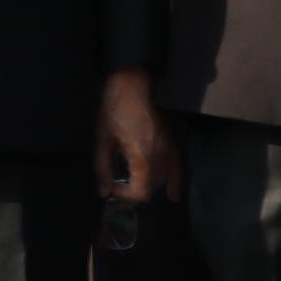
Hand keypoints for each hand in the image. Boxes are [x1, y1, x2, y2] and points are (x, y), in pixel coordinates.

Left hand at [93, 68, 178, 204]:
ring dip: (147, 187)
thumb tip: (104, 192)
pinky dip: (174, 182)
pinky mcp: (172, 142)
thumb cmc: (114, 107)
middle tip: (117, 191)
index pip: (141, 192)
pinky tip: (172, 195)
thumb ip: (103, 168)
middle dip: (134, 193)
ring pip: (162, 179)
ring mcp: (169, 148)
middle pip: (152, 187)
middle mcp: (160, 155)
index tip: (111, 190)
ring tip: (131, 187)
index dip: (125, 197)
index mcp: (142, 155)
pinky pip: (177, 167)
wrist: (133, 82)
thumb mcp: (102, 138)